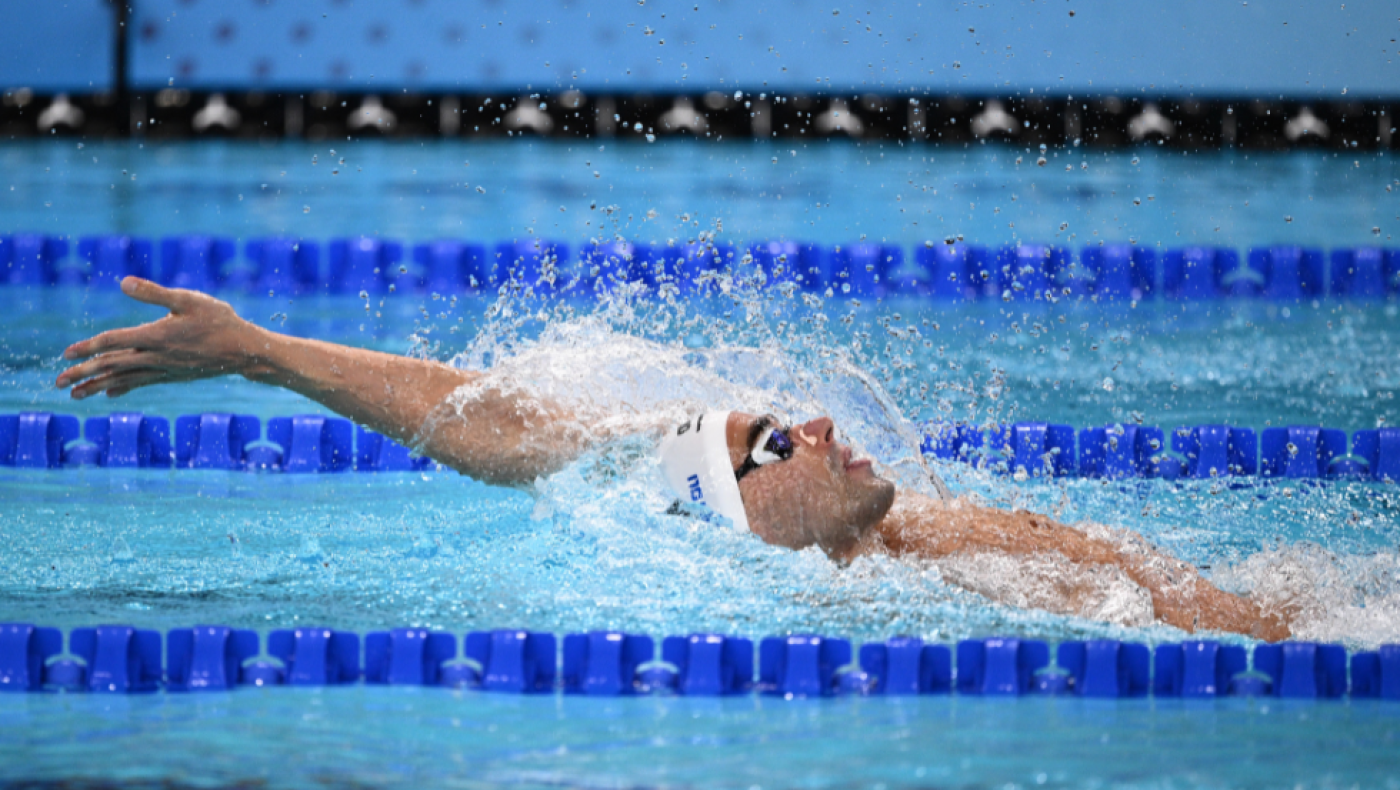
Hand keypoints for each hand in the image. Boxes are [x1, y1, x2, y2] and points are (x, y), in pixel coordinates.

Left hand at [56, 277, 264, 398]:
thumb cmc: (220, 321)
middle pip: (112, 366)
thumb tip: (122, 282)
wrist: (246, 352)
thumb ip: (154, 292)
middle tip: (58, 383)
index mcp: (157, 336)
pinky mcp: (173, 376)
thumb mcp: (189, 299)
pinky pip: (141, 383)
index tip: (66, 354)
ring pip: (124, 379)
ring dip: (97, 386)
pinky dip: (122, 387)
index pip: (114, 342)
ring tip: (74, 395)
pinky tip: (109, 393)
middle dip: (83, 374)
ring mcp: (164, 369)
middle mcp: (157, 357)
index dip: (88, 347)